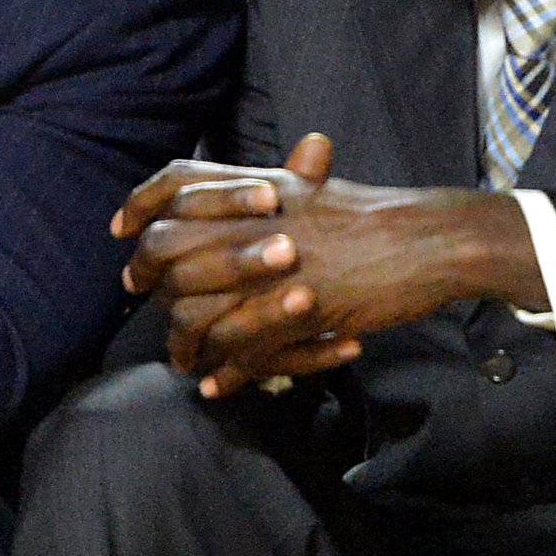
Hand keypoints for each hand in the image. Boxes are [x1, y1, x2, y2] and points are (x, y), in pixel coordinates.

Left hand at [123, 134, 545, 397]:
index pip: (178, 182)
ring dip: (184, 338)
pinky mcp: (299, 309)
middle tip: (141, 295)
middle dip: (149, 277)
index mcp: (263, 187)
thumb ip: (291, 182)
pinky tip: (217, 385)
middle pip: (172, 246)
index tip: (122, 229)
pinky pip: (245, 347)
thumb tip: (279, 171)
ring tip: (182, 359)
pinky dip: (227, 372)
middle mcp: (259, 222)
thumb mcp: (325, 191)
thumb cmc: (385, 219)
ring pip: (200, 308)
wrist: (433, 242)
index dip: (142, 203)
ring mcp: (276, 267)